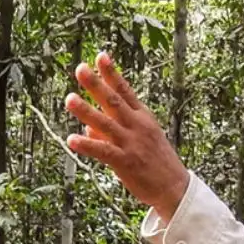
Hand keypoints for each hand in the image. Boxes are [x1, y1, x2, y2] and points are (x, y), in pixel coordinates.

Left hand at [64, 53, 190, 220]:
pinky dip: (87, 144)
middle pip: (113, 101)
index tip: (100, 56)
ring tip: (69, 99)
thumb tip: (87, 125)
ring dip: (86, 111)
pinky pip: (103, 151)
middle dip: (96, 84)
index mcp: (142, 117)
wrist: (174, 186)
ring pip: (105, 123)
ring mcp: (131, 143)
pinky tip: (71, 140)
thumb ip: (113, 128)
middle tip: (80, 69)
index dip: (112, 73)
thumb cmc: (155, 160)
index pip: (125, 90)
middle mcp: (137, 126)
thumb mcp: (139, 138)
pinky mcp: (125, 161)